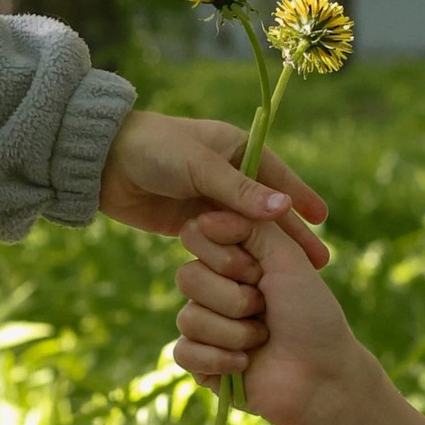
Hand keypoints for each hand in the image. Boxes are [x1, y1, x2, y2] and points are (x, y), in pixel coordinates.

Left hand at [100, 110, 329, 263]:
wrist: (101, 162)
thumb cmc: (152, 150)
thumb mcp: (199, 167)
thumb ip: (240, 191)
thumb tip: (283, 209)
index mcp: (236, 148)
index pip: (277, 176)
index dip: (300, 198)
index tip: (322, 219)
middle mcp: (227, 174)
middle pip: (267, 208)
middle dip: (292, 234)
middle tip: (319, 262)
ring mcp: (209, 201)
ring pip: (248, 230)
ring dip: (269, 251)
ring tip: (294, 276)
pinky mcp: (191, 223)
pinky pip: (222, 242)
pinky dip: (238, 256)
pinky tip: (255, 276)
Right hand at [171, 213, 369, 424]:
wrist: (323, 375)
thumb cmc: (314, 316)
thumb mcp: (289, 261)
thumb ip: (255, 228)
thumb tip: (207, 215)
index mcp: (233, 261)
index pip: (195, 238)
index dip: (226, 257)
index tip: (259, 271)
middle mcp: (215, 290)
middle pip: (187, 278)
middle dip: (234, 298)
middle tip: (265, 309)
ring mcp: (206, 327)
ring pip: (188, 318)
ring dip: (234, 332)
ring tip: (262, 340)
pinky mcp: (201, 363)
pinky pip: (184, 352)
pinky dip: (219, 359)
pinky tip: (246, 364)